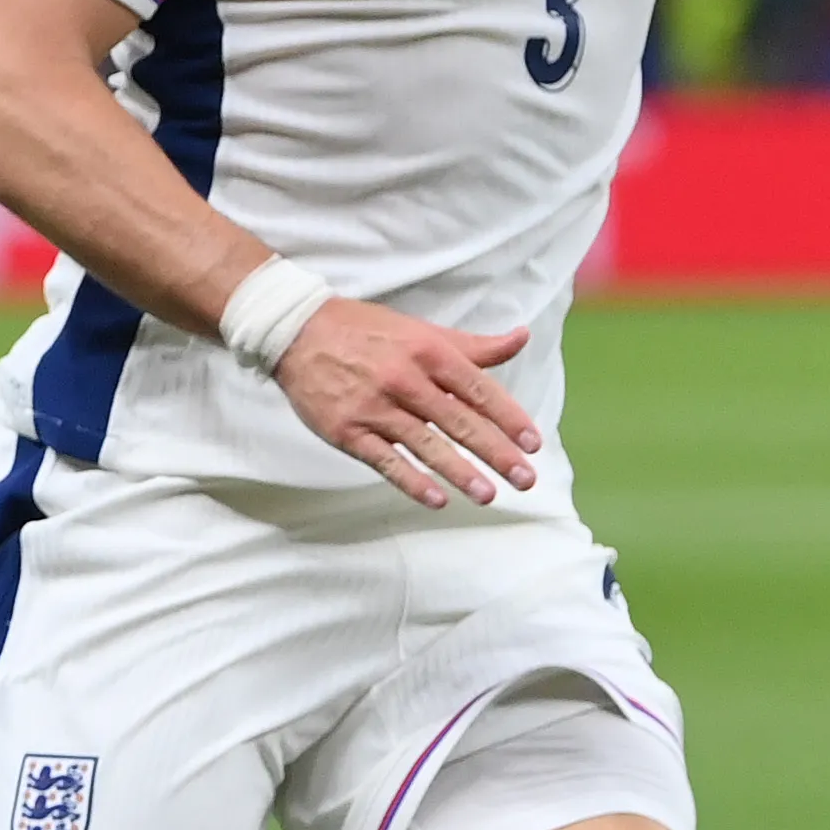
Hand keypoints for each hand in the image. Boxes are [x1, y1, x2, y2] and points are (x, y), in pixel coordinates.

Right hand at [271, 295, 542, 508]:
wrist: (296, 331)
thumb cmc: (365, 330)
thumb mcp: (422, 331)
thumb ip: (473, 345)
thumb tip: (521, 337)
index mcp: (428, 352)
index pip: (478, 389)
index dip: (509, 417)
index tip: (533, 443)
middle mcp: (405, 379)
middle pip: (459, 421)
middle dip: (496, 452)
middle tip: (524, 479)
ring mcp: (375, 407)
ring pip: (426, 445)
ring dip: (460, 472)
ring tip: (488, 495)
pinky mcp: (347, 430)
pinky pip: (385, 460)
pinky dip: (411, 480)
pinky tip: (435, 499)